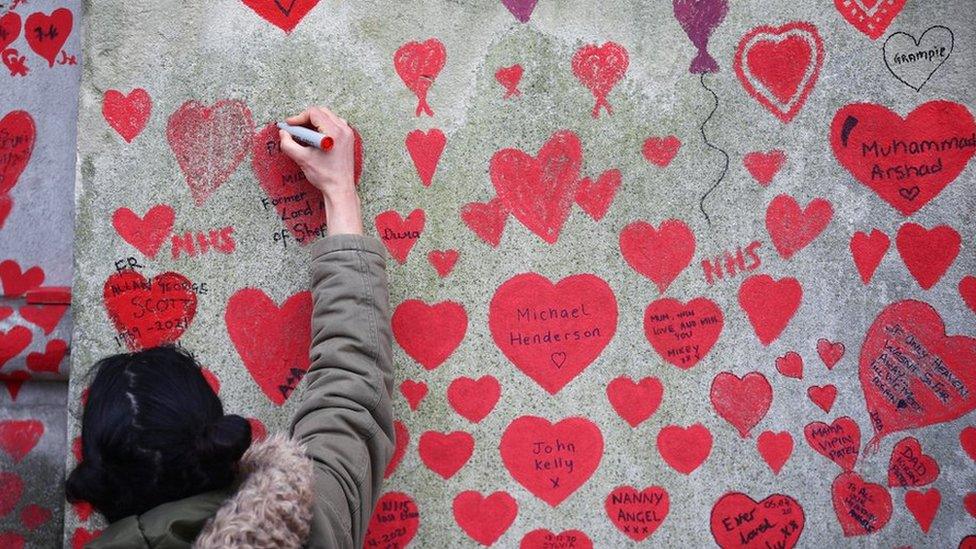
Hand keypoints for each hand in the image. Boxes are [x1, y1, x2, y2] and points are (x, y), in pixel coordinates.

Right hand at [279, 106, 361, 235]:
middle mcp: (344, 130)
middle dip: (306, 118)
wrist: (340, 189)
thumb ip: (288, 144)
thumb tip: (283, 133)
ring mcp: (348, 134)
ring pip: (328, 117)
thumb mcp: (302, 159)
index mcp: (334, 133)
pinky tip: (314, 138)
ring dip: (314, 122)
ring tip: (304, 134)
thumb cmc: (325, 176)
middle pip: (321, 112)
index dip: (298, 118)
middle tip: (295, 129)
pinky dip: (323, 127)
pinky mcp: (348, 139)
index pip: (313, 113)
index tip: (289, 125)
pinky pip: (335, 125)